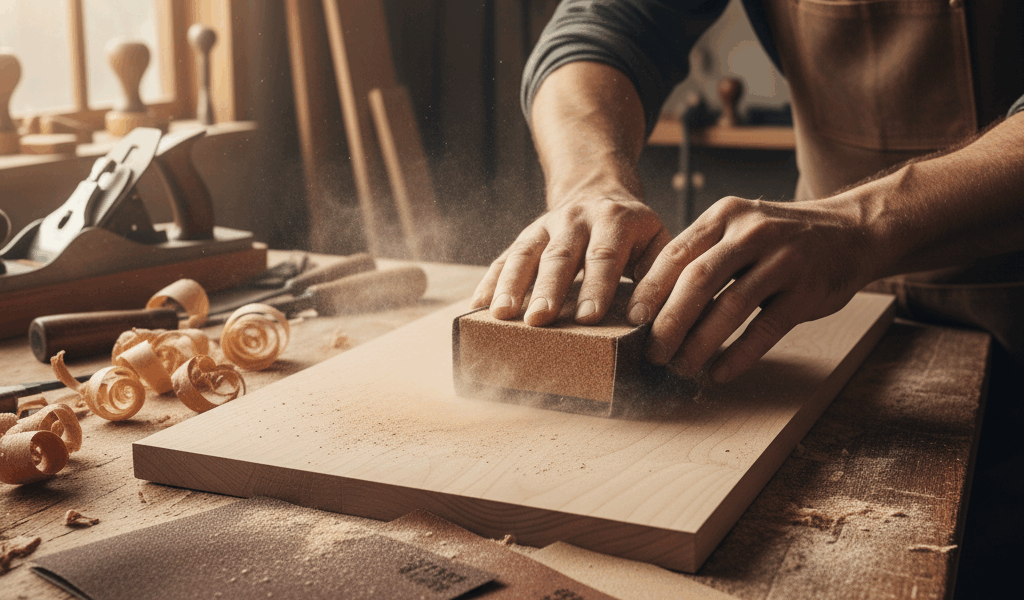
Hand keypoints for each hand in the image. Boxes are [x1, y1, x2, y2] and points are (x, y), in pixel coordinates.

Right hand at [471, 195, 670, 325]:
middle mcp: (575, 219)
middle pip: (559, 255)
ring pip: (525, 253)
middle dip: (548, 288)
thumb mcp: (658, 242)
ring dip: (510, 285)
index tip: (588, 318)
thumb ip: (658, 276)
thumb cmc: (635, 232)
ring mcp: (544, 226)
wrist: (600, 191)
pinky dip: (489, 281)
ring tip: (501, 315)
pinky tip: (477, 306)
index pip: (604, 256)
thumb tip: (645, 317)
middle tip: (539, 320)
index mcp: (615, 220)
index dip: (597, 287)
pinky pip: (503, 258)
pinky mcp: (525, 238)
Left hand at [626, 196, 880, 382]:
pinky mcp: (808, 290)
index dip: (650, 289)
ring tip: (681, 367)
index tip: (631, 319)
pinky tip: (720, 372)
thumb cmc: (779, 238)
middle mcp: (752, 233)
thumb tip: (651, 303)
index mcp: (725, 216)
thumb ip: (701, 254)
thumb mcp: (738, 228)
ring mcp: (784, 260)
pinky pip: (766, 328)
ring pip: (731, 306)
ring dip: (701, 343)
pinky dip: (740, 354)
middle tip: (652, 352)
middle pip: (698, 280)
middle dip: (669, 321)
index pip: (677, 253)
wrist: (852, 232)